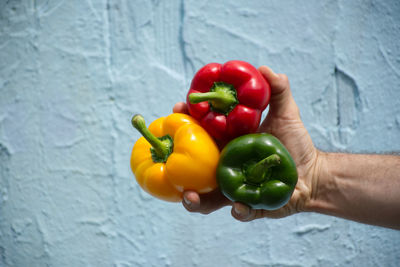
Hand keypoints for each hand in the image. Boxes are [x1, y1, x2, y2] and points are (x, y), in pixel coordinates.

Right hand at [173, 66, 319, 220]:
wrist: (313, 174)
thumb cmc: (295, 144)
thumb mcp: (287, 114)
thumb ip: (277, 91)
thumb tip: (266, 69)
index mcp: (228, 144)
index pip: (200, 133)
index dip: (185, 121)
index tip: (178, 107)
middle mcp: (225, 167)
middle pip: (194, 169)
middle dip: (176, 166)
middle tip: (169, 161)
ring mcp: (235, 189)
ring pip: (207, 198)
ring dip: (194, 200)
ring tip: (189, 197)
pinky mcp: (250, 206)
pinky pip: (240, 211)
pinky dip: (238, 210)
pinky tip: (238, 206)